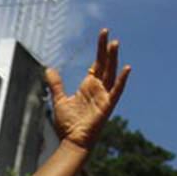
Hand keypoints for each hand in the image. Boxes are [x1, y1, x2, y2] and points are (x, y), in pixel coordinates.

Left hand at [43, 28, 129, 148]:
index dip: (100, 49)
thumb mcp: (59, 100)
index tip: (103, 34)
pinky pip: (116, 91)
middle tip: (107, 33)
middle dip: (106, 49)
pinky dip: (122, 80)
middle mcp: (99, 89)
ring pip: (111, 73)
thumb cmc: (68, 124)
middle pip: (105, 64)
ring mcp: (104, 97)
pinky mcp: (107, 106)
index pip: (97, 63)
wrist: (72, 141)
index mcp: (89, 86)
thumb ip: (56, 84)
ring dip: (113, 58)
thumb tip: (49, 69)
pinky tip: (127, 68)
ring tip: (115, 43)